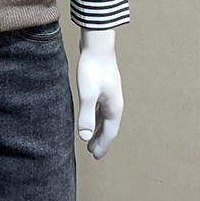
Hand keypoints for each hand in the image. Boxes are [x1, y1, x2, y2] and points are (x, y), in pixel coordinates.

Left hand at [76, 28, 122, 159]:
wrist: (97, 44)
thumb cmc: (92, 68)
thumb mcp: (87, 94)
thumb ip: (86, 116)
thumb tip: (84, 137)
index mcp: (114, 107)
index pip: (109, 133)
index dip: (102, 145)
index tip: (95, 156)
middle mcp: (115, 102)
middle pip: (109, 126)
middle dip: (101, 139)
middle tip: (92, 151)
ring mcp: (110, 93)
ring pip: (105, 116)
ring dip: (99, 127)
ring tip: (90, 136)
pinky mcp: (104, 85)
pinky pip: (102, 107)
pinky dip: (97, 115)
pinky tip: (90, 113)